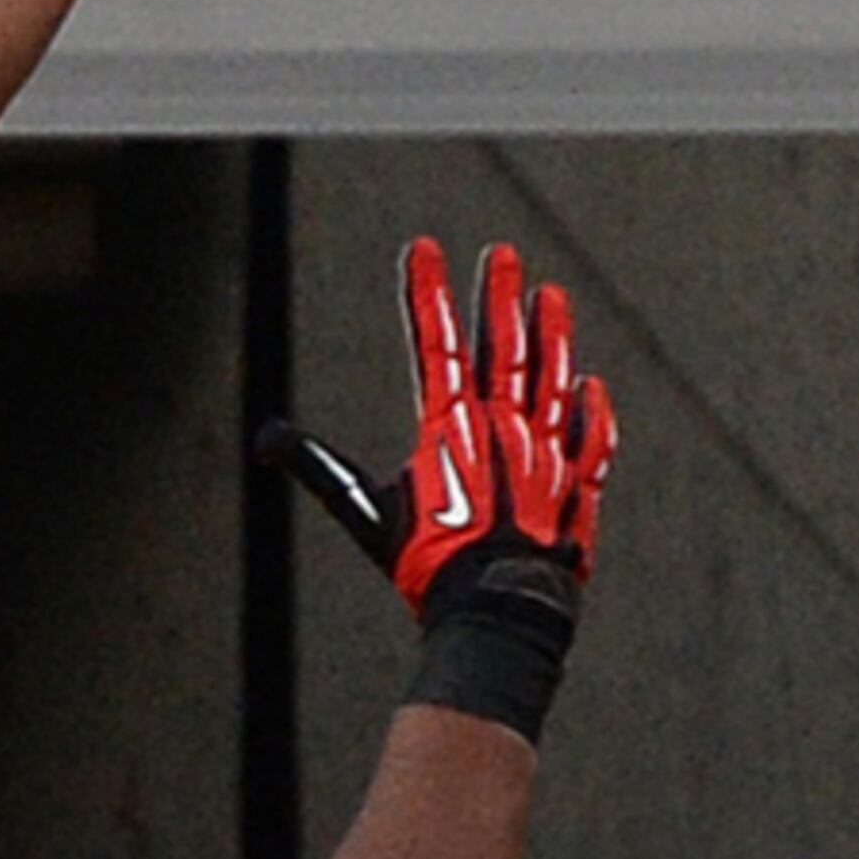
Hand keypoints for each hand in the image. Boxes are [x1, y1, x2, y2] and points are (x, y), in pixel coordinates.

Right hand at [260, 239, 618, 741]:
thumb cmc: (429, 567)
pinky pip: (590, 437)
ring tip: (552, 295)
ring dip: (552, 334)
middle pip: (503, 347)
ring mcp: (547, 453)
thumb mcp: (366, 516)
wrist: (499, 609)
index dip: (428, 293)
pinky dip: (591, 409)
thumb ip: (320, 469)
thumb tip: (266, 436)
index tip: (425, 249)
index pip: (437, 343)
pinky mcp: (576, 485)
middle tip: (503, 255)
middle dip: (499, 296)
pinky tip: (591, 385)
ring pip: (553, 377)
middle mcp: (504, 428)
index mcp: (451, 429)